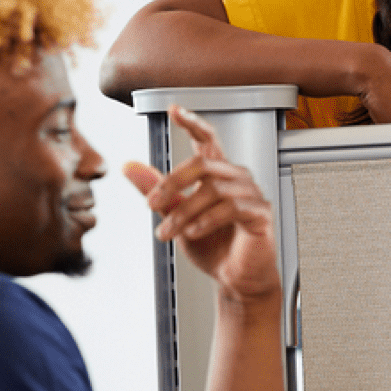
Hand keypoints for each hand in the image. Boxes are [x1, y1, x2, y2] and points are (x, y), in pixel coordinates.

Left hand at [122, 107, 280, 303]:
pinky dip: (205, 221)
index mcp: (217, 174)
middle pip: (202, 164)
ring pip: (212, 189)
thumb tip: (130, 167)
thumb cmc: (213, 247)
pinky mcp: (260, 214)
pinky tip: (192, 232)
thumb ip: (157, 192)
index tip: (174, 110)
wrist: (235, 281)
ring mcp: (251, 195)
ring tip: (167, 232)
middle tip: (151, 204)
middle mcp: (236, 179)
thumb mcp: (175, 217)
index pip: (207, 140)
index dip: (192, 123)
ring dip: (183, 212)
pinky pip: (230, 208)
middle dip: (171, 183)